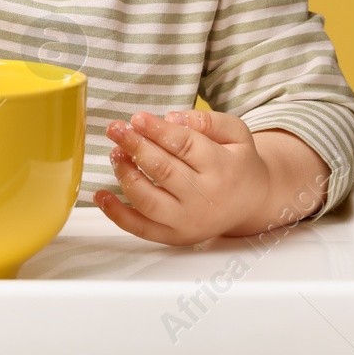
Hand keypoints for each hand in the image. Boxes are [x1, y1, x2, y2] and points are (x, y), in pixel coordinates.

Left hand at [94, 108, 271, 245]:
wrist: (252, 202)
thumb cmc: (237, 162)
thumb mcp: (236, 132)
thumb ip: (207, 121)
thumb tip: (172, 118)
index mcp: (222, 168)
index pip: (185, 146)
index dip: (157, 131)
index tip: (137, 118)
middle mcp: (204, 198)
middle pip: (162, 170)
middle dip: (134, 146)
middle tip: (115, 129)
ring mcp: (187, 221)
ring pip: (148, 200)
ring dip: (125, 174)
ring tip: (115, 152)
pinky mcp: (174, 236)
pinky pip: (141, 229)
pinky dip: (117, 214)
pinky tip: (101, 195)